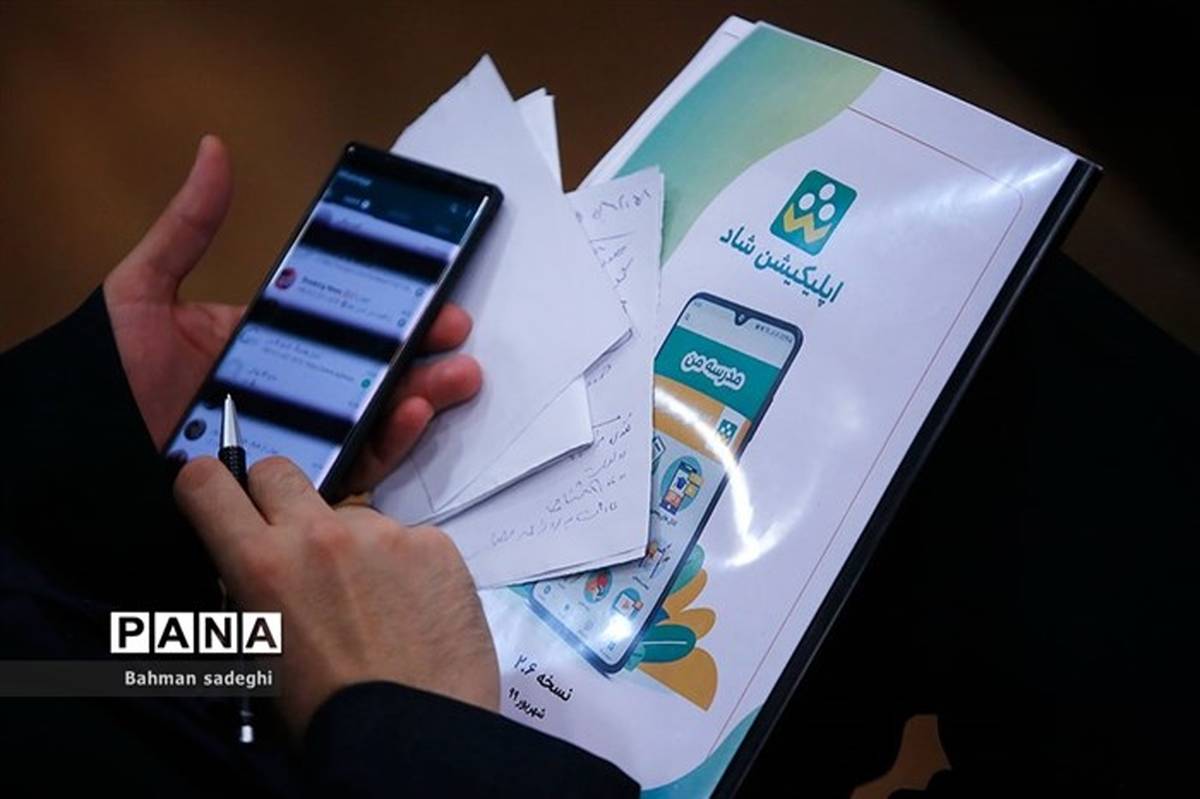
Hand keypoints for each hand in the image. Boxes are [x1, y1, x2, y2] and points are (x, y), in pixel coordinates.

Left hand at [103, 135, 480, 491]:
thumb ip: (187, 228)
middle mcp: (291, 391)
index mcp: (268, 344)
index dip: (391, 308)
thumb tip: (213, 152)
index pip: (343, 322)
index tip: (432, 292)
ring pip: (376, 416)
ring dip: (424, 394)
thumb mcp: (143, 292)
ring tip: (457, 376)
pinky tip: (413, 416)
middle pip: (372, 369)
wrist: (84, 464)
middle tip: (457, 333)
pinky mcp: (298, 482)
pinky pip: (356, 466)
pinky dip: (391, 443)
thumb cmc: (106, 382)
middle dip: (423, 352)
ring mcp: (298, 436)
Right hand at [175, 455, 498, 734]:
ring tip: (369, 606)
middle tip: (290, 544)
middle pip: (278, 471)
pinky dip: (403, 566)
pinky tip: (410, 612)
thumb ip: (246, 595)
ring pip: (349, 512)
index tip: (215, 499)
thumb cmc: (331, 717)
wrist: (413, 741)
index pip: (206, 482)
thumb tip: (242, 564)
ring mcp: (383, 534)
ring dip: (349, 544)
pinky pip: (406, 538)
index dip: (206, 487)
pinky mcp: (435, 544)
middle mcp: (320, 536)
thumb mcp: (256, 658)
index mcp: (261, 566)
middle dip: (274, 498)